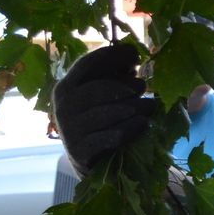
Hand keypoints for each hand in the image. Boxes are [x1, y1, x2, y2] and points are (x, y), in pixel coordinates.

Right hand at [52, 44, 161, 174]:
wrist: (89, 160)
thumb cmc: (100, 120)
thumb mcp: (102, 95)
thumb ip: (113, 77)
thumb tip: (133, 60)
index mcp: (67, 87)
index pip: (86, 64)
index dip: (111, 56)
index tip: (135, 54)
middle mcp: (63, 106)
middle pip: (98, 89)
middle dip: (126, 86)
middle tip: (143, 86)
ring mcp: (70, 129)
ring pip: (107, 113)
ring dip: (134, 107)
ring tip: (150, 106)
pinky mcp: (81, 151)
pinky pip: (111, 136)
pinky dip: (131, 128)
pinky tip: (143, 123)